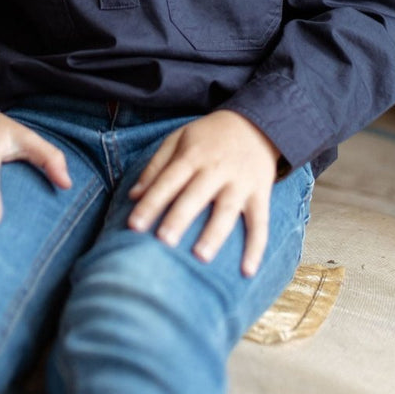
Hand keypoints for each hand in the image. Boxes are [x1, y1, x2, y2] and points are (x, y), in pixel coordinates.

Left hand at [127, 109, 280, 276]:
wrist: (256, 122)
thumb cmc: (209, 136)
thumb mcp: (179, 139)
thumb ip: (156, 167)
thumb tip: (133, 195)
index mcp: (192, 156)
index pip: (168, 181)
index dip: (151, 202)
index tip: (134, 225)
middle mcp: (216, 169)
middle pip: (195, 195)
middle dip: (180, 217)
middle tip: (164, 241)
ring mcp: (240, 182)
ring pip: (227, 210)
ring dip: (214, 233)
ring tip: (200, 256)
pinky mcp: (260, 193)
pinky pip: (260, 222)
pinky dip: (256, 247)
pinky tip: (248, 270)